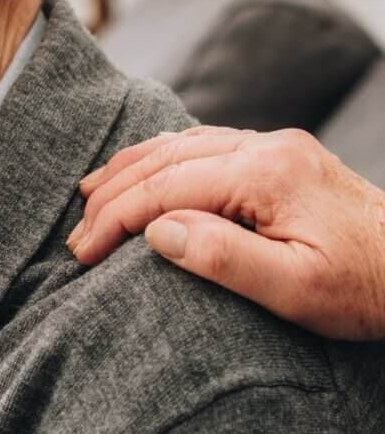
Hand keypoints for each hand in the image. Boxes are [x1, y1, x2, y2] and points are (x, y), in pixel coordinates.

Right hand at [68, 126, 384, 340]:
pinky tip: (147, 173)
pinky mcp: (282, 157)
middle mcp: (267, 147)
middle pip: (167, 158)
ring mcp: (275, 147)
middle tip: (77, 235)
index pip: (167, 187)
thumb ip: (223, 257)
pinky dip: (163, 159)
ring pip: (182, 144)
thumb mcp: (297, 289)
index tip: (83, 253)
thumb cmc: (367, 288)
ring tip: (91, 195)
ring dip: (132, 170)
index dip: (117, 218)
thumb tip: (158, 230)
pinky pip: (205, 146)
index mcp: (266, 173)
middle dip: (113, 194)